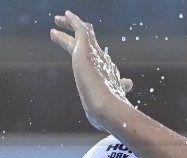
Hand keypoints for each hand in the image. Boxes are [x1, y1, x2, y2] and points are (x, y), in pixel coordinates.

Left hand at [50, 10, 133, 130]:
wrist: (105, 106)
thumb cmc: (107, 111)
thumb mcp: (110, 107)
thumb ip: (117, 99)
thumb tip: (127, 93)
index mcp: (106, 74)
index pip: (101, 60)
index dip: (95, 55)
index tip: (84, 48)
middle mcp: (102, 60)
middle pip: (91, 42)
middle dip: (80, 34)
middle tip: (72, 29)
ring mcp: (94, 53)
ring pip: (83, 32)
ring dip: (71, 24)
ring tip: (59, 19)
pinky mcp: (86, 47)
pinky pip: (79, 28)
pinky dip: (72, 20)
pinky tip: (64, 16)